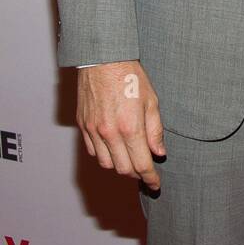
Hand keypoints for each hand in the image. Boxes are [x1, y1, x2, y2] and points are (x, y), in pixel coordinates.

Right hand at [77, 60, 164, 189]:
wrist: (102, 60)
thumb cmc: (130, 77)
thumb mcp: (152, 101)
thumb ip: (155, 130)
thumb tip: (159, 152)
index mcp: (130, 128)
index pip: (141, 164)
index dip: (150, 179)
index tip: (156, 184)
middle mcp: (110, 133)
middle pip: (123, 169)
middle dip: (137, 174)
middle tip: (146, 171)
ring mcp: (94, 131)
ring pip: (106, 164)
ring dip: (119, 167)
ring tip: (130, 160)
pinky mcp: (83, 126)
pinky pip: (93, 152)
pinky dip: (105, 156)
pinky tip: (114, 149)